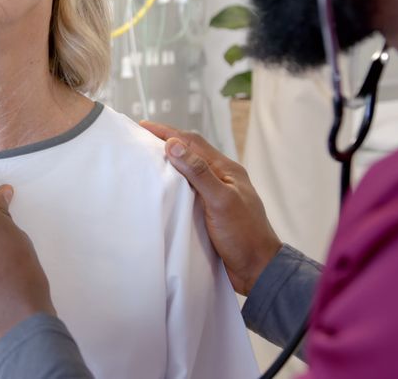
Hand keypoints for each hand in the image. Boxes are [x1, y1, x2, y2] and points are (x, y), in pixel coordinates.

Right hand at [141, 122, 282, 295]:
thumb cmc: (244, 235)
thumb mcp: (221, 201)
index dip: (167, 132)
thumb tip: (173, 145)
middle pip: (190, 153)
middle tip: (140, 139)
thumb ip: (199, 173)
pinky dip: (172, 184)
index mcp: (226, 170)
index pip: (193, 143)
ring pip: (187, 171)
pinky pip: (187, 190)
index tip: (143, 127)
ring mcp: (215, 195)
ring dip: (168, 163)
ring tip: (146, 159)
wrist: (257, 270)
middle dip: (166, 143)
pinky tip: (161, 188)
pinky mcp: (209, 212)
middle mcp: (221, 178)